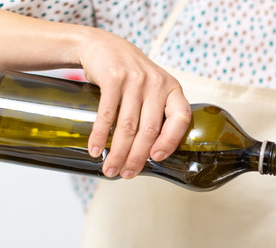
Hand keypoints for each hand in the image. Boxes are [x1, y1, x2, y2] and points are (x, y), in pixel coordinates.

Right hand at [78, 29, 191, 178]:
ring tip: (110, 169)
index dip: (171, 141)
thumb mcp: (152, 88)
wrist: (102, 46)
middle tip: (127, 174)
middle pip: (149, 129)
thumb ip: (156, 113)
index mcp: (172, 89)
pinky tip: (95, 150)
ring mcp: (135, 80)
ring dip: (117, 152)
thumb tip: (149, 154)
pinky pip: (107, 114)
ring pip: (128, 126)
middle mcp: (156, 84)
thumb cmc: (130, 74)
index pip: (180, 118)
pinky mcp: (113, 78)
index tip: (156, 159)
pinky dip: (99, 135)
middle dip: (137, 157)